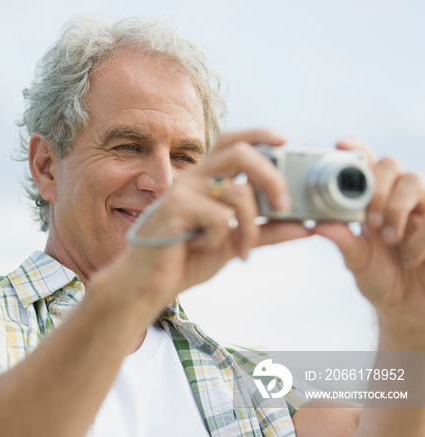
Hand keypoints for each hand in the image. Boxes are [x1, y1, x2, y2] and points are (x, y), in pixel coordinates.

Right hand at [115, 128, 311, 310]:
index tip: (285, 142)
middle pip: (241, 152)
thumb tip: (305, 226)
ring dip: (250, 227)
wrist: (147, 284)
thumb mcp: (234, 243)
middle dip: (272, 177)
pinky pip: (220, 218)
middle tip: (284, 206)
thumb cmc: (185, 259)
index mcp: (205, 179)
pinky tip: (202, 247)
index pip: (233, 142)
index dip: (260, 135)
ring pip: (238, 192)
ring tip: (241, 251)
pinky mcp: (175, 207)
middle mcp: (193, 178)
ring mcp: (182, 190)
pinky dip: (220, 239)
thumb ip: (266, 232)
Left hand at [313, 138, 424, 346]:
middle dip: (377, 187)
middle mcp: (398, 198)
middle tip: (369, 219)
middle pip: (392, 164)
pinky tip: (409, 257)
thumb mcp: (358, 262)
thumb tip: (318, 224)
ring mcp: (422, 209)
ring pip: (415, 182)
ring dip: (397, 207)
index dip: (356, 150)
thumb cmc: (382, 281)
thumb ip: (344, 241)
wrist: (412, 309)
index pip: (366, 165)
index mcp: (372, 202)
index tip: (341, 145)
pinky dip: (419, 237)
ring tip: (388, 237)